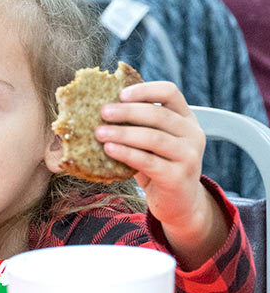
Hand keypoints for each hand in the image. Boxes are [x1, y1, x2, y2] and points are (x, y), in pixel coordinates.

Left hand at [96, 81, 226, 266]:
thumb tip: (99, 108)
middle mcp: (192, 134)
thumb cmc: (158, 164)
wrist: (178, 202)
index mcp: (186, 118)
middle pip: (159, 114)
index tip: (120, 94)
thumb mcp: (152, 141)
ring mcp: (189, 156)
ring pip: (153, 138)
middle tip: (102, 112)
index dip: (144, 90)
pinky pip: (149, 161)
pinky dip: (127, 153)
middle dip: (127, 111)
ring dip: (123, 133)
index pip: (170, 92)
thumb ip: (138, 124)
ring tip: (99, 133)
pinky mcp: (179, 177)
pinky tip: (109, 149)